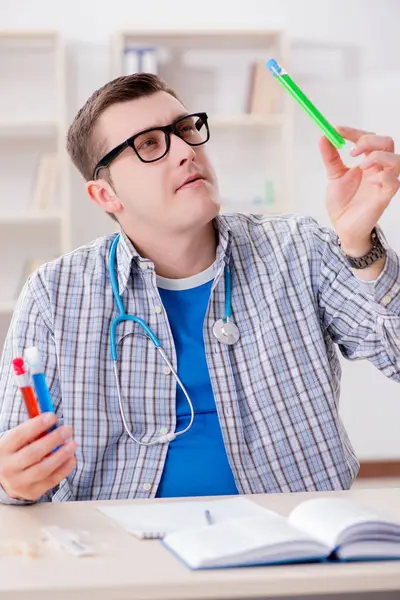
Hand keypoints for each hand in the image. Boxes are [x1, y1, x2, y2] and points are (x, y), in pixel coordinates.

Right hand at [0, 413, 76, 501]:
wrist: (5, 479)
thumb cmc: (17, 452)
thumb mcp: (18, 440)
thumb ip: (33, 430)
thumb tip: (53, 419)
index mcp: (3, 449)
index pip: (19, 435)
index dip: (37, 425)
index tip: (53, 416)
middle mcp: (8, 467)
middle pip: (33, 453)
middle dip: (53, 439)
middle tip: (68, 429)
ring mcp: (19, 482)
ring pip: (43, 469)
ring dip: (62, 455)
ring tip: (73, 444)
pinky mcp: (31, 492)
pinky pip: (51, 481)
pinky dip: (64, 469)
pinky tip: (71, 458)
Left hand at [320, 126, 399, 255]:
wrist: (342, 227)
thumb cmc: (343, 203)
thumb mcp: (334, 176)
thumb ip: (330, 157)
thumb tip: (323, 136)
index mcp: (367, 162)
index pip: (368, 138)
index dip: (353, 131)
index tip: (336, 130)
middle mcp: (378, 169)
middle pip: (386, 142)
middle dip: (368, 140)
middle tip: (351, 151)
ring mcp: (383, 183)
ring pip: (396, 159)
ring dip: (378, 156)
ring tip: (360, 166)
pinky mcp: (385, 197)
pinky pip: (394, 182)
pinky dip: (384, 175)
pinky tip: (370, 178)